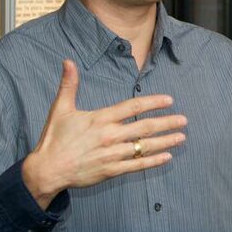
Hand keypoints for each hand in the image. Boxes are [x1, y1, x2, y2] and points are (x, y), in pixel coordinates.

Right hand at [22, 60, 186, 208]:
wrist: (47, 170)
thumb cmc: (54, 139)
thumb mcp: (60, 109)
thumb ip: (69, 85)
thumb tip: (68, 61)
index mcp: (100, 119)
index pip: (133, 107)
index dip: (153, 102)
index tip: (169, 100)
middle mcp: (110, 136)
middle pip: (145, 127)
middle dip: (167, 123)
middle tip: (184, 120)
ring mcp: (112, 154)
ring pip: (145, 147)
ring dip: (165, 142)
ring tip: (181, 137)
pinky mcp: (111, 170)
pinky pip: (137, 165)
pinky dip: (153, 162)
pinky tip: (167, 157)